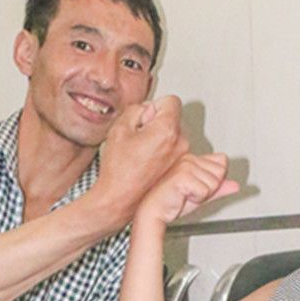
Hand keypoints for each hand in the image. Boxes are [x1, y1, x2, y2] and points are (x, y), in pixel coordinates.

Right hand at [94, 95, 188, 221]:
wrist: (119, 199)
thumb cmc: (118, 170)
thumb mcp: (120, 128)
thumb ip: (137, 109)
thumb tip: (147, 110)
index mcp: (167, 131)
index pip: (172, 101)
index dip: (155, 106)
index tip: (145, 117)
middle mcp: (179, 144)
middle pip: (173, 119)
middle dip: (157, 122)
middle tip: (138, 136)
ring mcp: (180, 158)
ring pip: (173, 135)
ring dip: (159, 138)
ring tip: (140, 152)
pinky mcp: (177, 169)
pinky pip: (172, 151)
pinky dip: (162, 152)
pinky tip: (146, 161)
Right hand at [138, 153, 238, 225]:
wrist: (153, 212)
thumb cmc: (171, 204)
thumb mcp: (200, 196)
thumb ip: (218, 189)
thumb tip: (236, 186)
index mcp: (192, 160)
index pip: (222, 162)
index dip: (215, 180)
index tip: (199, 188)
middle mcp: (189, 158)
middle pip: (221, 172)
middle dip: (210, 188)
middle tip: (191, 194)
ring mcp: (186, 165)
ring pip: (214, 183)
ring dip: (202, 195)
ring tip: (186, 195)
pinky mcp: (183, 175)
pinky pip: (205, 191)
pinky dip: (196, 199)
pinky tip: (182, 197)